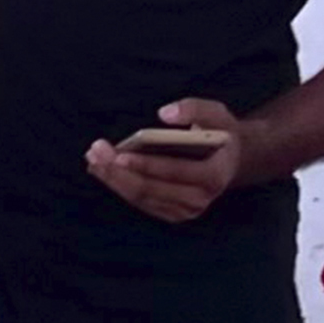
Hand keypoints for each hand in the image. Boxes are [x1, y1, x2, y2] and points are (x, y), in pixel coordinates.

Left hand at [84, 101, 247, 223]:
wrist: (230, 160)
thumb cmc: (220, 133)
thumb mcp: (217, 113)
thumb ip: (194, 109)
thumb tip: (164, 114)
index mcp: (214, 176)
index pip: (175, 172)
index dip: (146, 165)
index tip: (119, 155)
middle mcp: (199, 200)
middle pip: (151, 189)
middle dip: (119, 172)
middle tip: (96, 152)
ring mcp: (185, 211)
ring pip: (142, 198)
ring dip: (114, 180)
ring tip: (93, 159)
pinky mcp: (172, 214)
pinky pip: (141, 202)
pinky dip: (119, 186)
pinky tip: (101, 170)